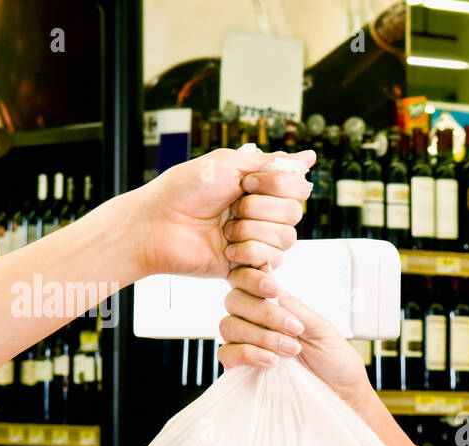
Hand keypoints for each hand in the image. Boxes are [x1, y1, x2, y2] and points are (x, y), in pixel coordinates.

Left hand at [128, 147, 315, 279]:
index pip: (297, 187)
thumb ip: (272, 162)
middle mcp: (262, 213)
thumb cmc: (185, 190)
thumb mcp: (228, 163)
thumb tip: (310, 156)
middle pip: (294, 213)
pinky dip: (250, 253)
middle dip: (260, 209)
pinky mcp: (249, 265)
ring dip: (251, 231)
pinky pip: (273, 261)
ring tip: (224, 231)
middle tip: (230, 208)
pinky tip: (228, 250)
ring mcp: (257, 240)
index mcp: (259, 187)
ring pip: (286, 238)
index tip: (245, 183)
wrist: (158, 224)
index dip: (276, 186)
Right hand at [218, 266, 373, 405]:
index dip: (252, 278)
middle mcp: (256, 321)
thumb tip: (266, 270)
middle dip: (264, 313)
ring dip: (262, 336)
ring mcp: (247, 343)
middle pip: (234, 300)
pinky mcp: (241, 368)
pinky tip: (271, 361)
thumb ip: (291, 304)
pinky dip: (249, 354)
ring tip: (291, 350)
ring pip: (228, 325)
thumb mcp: (320, 326)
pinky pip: (227, 354)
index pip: (246, 279)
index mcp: (275, 305)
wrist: (341, 393)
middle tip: (294, 330)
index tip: (272, 289)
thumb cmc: (335, 360)